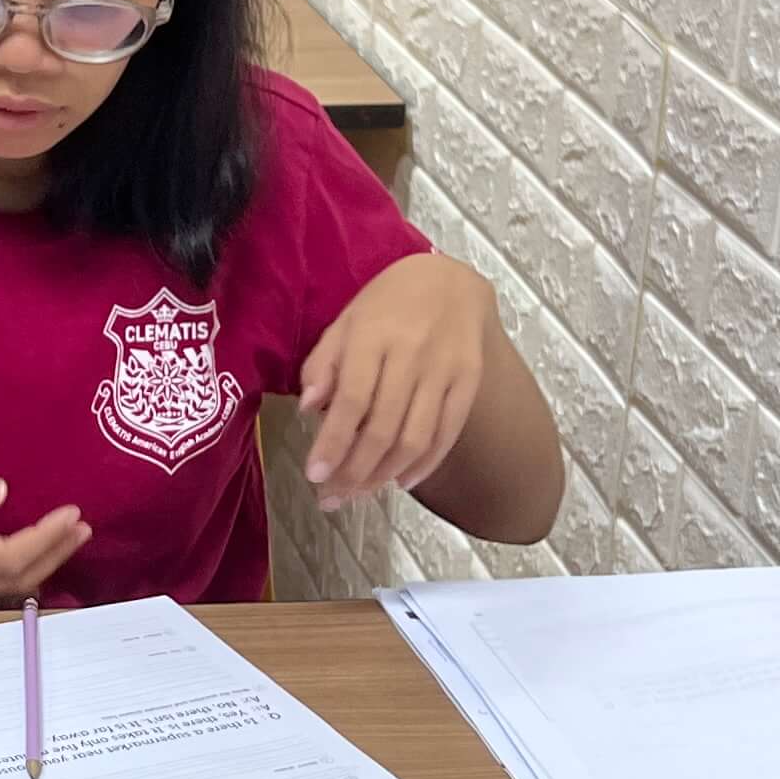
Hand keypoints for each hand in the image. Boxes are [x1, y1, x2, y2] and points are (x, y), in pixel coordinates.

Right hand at [0, 465, 88, 611]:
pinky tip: (18, 572)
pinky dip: (6, 588)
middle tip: (80, 529)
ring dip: (34, 575)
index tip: (73, 516)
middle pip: (9, 584)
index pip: (6, 557)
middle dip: (51, 557)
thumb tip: (3, 494)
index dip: (47, 540)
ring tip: (61, 547)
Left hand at [297, 256, 496, 509]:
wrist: (452, 280)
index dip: (332, 443)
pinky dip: (424, 465)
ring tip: (359, 495)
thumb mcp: (346, 321)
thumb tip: (309, 409)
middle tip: (331, 499)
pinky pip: (447, 433)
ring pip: (414, 438)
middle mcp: (412, 354)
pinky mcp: (470, 382)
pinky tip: (400, 482)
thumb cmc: (388, 303)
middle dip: (354, 472)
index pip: (352, 401)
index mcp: (374, 336)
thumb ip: (324, 363)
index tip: (314, 476)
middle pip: (382, 428)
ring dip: (383, 476)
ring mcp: (445, 370)